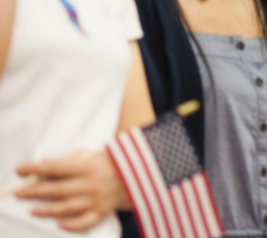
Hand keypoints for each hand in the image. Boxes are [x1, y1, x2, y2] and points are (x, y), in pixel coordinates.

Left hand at [15, 150, 129, 231]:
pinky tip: (59, 224)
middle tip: (18, 192)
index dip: (35, 169)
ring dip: (47, 209)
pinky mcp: (101, 213)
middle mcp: (90, 184)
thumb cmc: (109, 163)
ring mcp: (96, 200)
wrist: (136, 177)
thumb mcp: (91, 154)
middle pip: (57, 189)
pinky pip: (84, 222)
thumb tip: (45, 163)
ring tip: (32, 210)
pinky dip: (71, 225)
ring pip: (66, 208)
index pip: (55, 168)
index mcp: (87, 167)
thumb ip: (69, 159)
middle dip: (34, 191)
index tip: (20, 169)